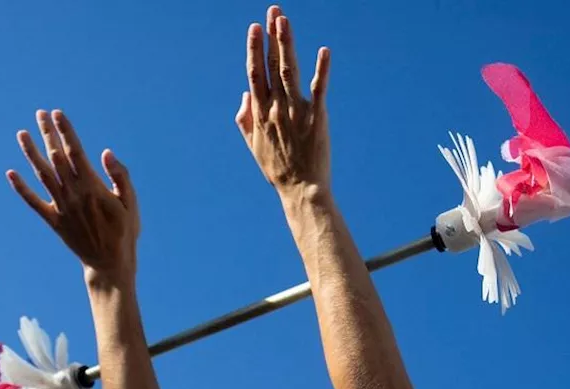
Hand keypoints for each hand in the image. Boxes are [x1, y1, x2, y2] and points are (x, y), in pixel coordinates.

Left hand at [6, 110, 138, 285]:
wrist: (109, 264)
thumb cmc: (124, 231)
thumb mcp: (131, 203)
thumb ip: (120, 176)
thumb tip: (106, 152)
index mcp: (93, 187)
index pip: (75, 152)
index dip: (65, 132)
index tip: (57, 114)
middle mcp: (73, 195)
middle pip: (56, 158)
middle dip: (48, 134)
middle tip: (40, 114)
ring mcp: (61, 208)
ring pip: (42, 175)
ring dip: (30, 153)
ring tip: (22, 134)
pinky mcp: (54, 221)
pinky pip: (33, 202)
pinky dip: (21, 188)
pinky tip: (11, 173)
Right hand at [235, 6, 330, 195]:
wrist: (301, 189)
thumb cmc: (277, 169)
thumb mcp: (254, 146)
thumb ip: (245, 119)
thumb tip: (245, 94)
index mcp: (260, 114)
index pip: (255, 74)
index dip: (254, 49)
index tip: (254, 28)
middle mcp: (276, 109)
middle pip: (272, 66)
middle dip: (271, 36)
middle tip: (273, 11)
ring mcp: (296, 112)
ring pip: (290, 71)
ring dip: (287, 44)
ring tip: (285, 21)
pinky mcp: (317, 118)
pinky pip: (319, 89)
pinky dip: (321, 70)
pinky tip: (324, 51)